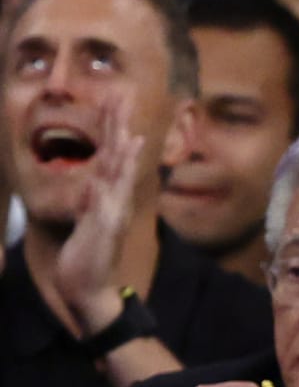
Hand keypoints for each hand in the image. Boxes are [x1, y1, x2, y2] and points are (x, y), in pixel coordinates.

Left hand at [55, 92, 146, 333]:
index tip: (116, 101)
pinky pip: (107, 198)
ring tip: (124, 120)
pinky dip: (112, 181)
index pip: (114, 156)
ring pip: (118, 172)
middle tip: (124, 94)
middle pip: (120, 155)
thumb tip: (91, 185)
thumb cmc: (86, 260)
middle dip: (120, 124)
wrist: (90, 292)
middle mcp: (117, 201)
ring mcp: (112, 212)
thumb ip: (90, 203)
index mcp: (111, 199)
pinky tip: (112, 167)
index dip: (115, 128)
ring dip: (121, 145)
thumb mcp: (85, 224)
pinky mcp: (104, 226)